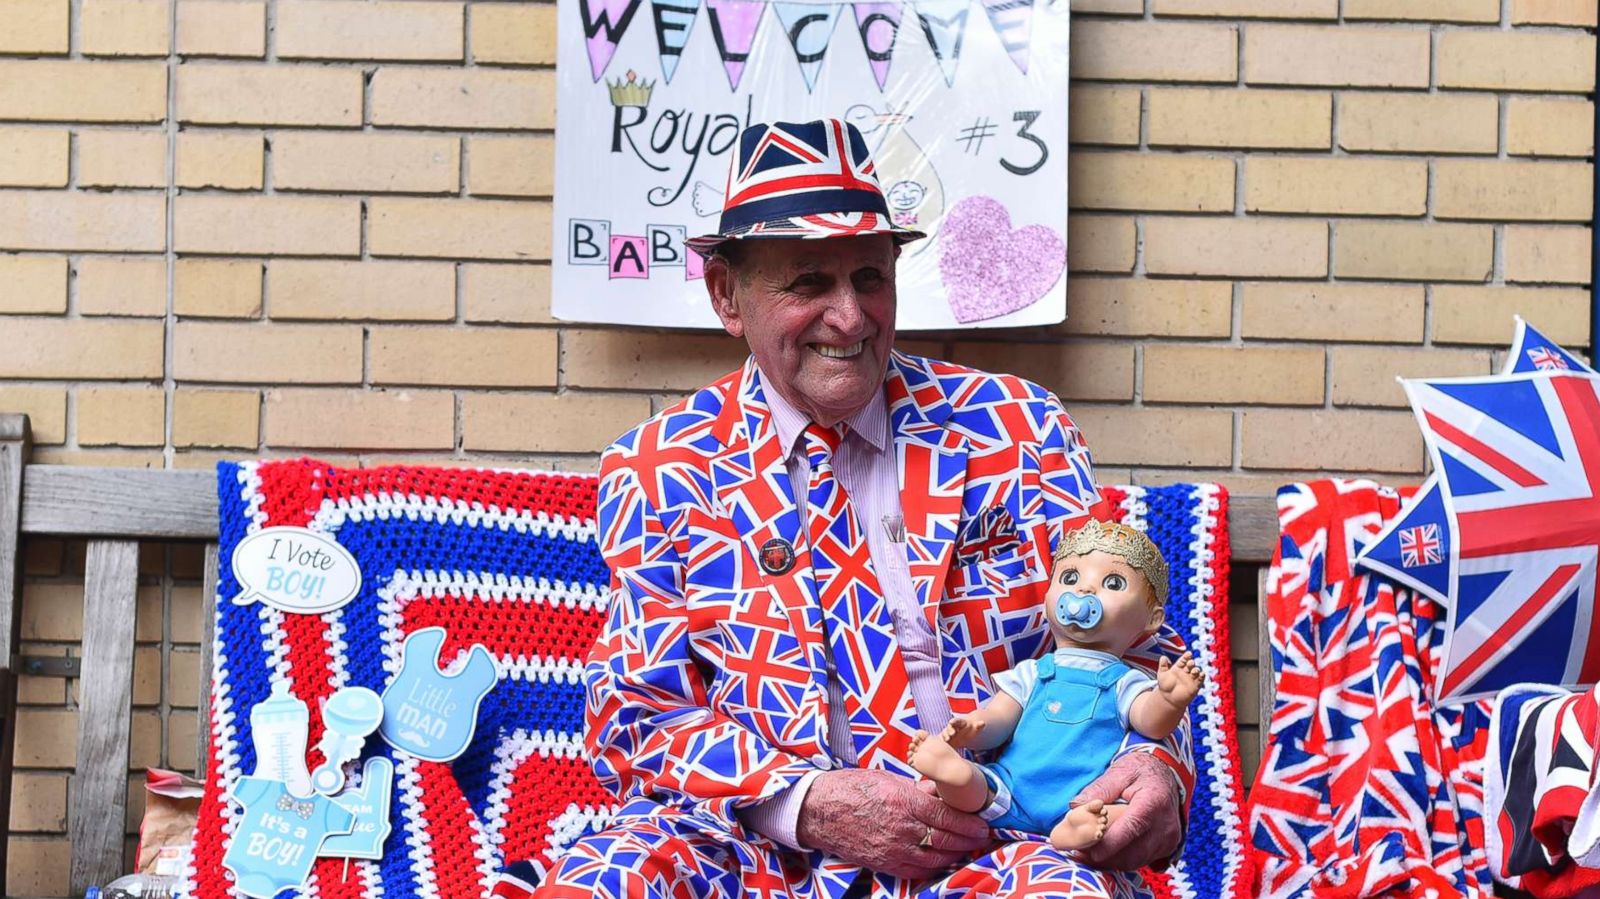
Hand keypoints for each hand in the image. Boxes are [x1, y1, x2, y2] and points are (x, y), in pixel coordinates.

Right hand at [796, 768, 990, 880]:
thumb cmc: (852, 788)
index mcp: (903, 801)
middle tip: (981, 838)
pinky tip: (943, 860)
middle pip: (945, 839)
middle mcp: (901, 828)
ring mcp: (893, 849)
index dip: (968, 824)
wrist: (820, 811)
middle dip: (968, 840)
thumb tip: (941, 792)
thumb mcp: (888, 779)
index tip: (982, 825)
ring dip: (956, 855)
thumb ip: (917, 789)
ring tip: (968, 849)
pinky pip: (918, 870)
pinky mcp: (885, 864)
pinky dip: (935, 867)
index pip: (946, 817)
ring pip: (935, 858)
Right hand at [942, 714, 985, 749]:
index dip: (954, 721)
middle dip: (950, 730)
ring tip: (947, 739)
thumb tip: (983, 723)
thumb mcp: (976, 728)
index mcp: (960, 723)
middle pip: (949, 727)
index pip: (957, 721)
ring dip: (945, 735)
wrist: (966, 734)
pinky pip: (943, 739)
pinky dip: (942, 741)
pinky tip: (943, 744)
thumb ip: (979, 726)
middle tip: (952, 734)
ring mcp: (948, 732)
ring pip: (945, 733)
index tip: (951, 722)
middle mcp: (952, 726)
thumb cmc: (971, 730)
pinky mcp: (946, 739)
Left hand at [1067, 752, 1182, 869]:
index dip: (1109, 844)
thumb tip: (1075, 807)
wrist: (1166, 775)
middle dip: (1104, 857)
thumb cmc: (1140, 771)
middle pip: (1133, 851)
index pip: (1131, 828)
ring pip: (1136, 861)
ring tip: (1086, 855)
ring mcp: (1169, 839)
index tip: (1086, 850)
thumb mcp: (1120, 771)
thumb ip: (1099, 789)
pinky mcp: (1167, 847)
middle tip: (1078, 853)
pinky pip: (1142, 861)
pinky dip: (1121, 861)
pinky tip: (1104, 855)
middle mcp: (1165, 824)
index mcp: (1153, 802)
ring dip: (1111, 862)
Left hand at [1157, 652, 1203, 707]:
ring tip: (1194, 670)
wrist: (1168, 699)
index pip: (1184, 660)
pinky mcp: (1195, 686)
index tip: (1189, 653)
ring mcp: (1191, 678)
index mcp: (1178, 667)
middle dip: (1191, 663)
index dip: (1186, 656)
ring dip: (1196, 670)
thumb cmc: (1164, 686)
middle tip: (1190, 663)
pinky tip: (1202, 674)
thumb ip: (1163, 666)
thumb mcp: (1162, 675)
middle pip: (1190, 665)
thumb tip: (1163, 657)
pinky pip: (1200, 680)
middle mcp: (1186, 671)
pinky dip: (1202, 677)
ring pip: (1196, 671)